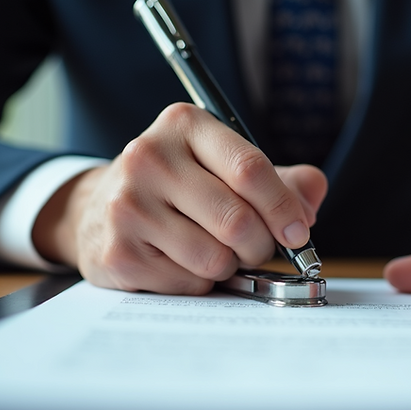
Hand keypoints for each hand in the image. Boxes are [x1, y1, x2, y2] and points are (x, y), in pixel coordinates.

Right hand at [32, 103, 327, 293]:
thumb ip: (281, 179)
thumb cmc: (179, 187)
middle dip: (260, 245)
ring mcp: (127, 206)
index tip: (299, 232)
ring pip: (214, 258)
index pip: (250, 169)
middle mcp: (148, 157)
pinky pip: (188, 284)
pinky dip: (198, 283)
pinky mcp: (118, 252)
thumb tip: (312, 197)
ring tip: (213, 251)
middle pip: (236, 221)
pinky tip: (180, 262)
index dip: (284, 208)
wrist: (98, 209)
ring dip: (228, 266)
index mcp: (184, 125)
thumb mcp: (226, 166)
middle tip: (257, 248)